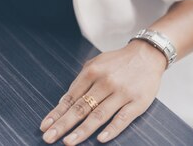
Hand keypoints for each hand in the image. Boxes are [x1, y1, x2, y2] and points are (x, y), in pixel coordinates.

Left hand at [39, 40, 166, 143]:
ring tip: (68, 142)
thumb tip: (65, 101)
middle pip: (81, 107)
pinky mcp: (137, 103)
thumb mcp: (97, 63)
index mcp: (93, 72)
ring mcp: (121, 93)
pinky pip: (122, 118)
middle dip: (63, 124)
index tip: (44, 126)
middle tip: (48, 137)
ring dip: (82, 130)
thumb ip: (82, 80)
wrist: (147, 55)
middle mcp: (105, 82)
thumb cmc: (118, 62)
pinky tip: (100, 139)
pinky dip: (111, 129)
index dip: (57, 113)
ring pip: (99, 115)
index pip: (71, 97)